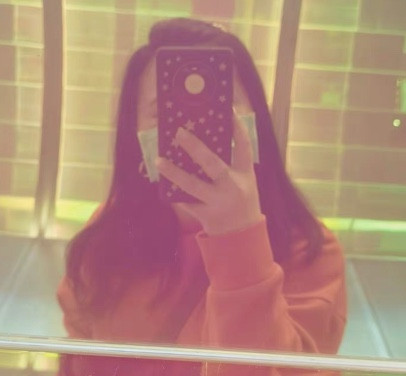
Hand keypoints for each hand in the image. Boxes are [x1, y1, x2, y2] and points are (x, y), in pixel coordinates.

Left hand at [155, 110, 263, 235]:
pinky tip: (162, 182)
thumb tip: (201, 141)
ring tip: (159, 160)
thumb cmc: (240, 202)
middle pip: (213, 163)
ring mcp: (217, 202)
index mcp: (246, 175)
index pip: (244, 146)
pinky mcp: (205, 215)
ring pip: (192, 185)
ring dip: (174, 172)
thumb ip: (230, 164)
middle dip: (195, 147)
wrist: (242, 237)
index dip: (237, 127)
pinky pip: (185, 201)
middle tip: (179, 132)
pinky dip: (174, 191)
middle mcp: (232, 187)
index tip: (227, 110)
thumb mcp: (244, 182)